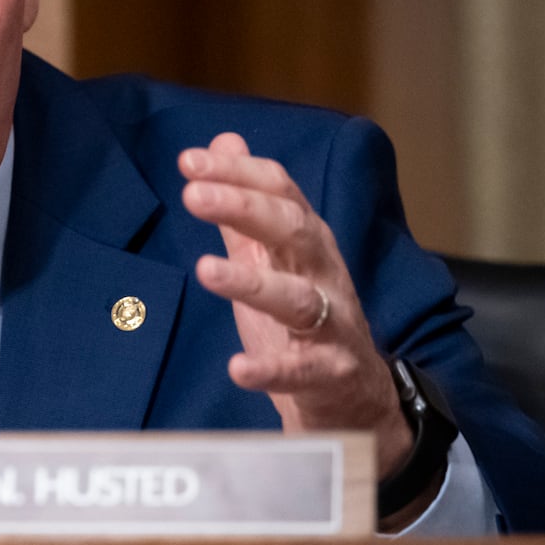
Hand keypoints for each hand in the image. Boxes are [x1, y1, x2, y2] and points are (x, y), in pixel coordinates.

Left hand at [178, 133, 412, 478]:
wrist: (356, 401)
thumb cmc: (305, 322)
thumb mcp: (272, 258)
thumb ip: (244, 207)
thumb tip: (222, 143)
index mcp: (307, 242)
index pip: (279, 192)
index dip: (237, 173)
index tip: (188, 160)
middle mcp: (324, 274)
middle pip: (293, 230)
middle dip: (244, 208)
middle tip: (193, 195)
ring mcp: (333, 325)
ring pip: (299, 298)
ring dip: (252, 283)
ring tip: (206, 270)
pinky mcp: (330, 375)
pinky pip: (302, 370)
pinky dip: (271, 370)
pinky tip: (237, 368)